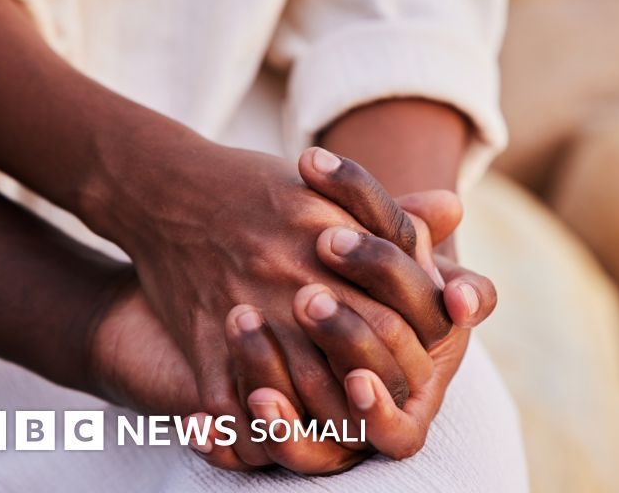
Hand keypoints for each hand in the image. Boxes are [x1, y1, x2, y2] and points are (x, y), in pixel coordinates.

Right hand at [101, 141, 475, 465]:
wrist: (165, 189)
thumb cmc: (257, 188)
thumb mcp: (327, 185)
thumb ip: (391, 207)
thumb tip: (454, 212)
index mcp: (327, 232)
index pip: (396, 302)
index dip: (417, 336)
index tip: (423, 350)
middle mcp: (290, 271)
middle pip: (360, 345)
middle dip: (386, 378)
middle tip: (395, 393)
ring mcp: (244, 307)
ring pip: (304, 384)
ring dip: (335, 413)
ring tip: (352, 424)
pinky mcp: (202, 338)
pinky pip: (236, 401)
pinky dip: (261, 426)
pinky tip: (284, 433)